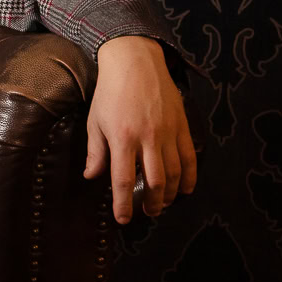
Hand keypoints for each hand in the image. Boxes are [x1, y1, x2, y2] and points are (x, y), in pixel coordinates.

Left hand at [85, 35, 197, 224]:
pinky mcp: (181, 125)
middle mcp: (147, 137)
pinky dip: (190, 176)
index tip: (123, 219)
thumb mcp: (95, 122)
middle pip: (155, 181)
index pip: (122, 180)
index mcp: (122, 138)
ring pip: (175, 172)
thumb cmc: (110, 92)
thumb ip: (96, 152)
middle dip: (152, 203)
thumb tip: (92, 176)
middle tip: (147, 212)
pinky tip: (185, 188)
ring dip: (170, 193)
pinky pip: (190, 156)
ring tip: (162, 204)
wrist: (135, 62)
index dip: (123, 204)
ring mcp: (167, 131)